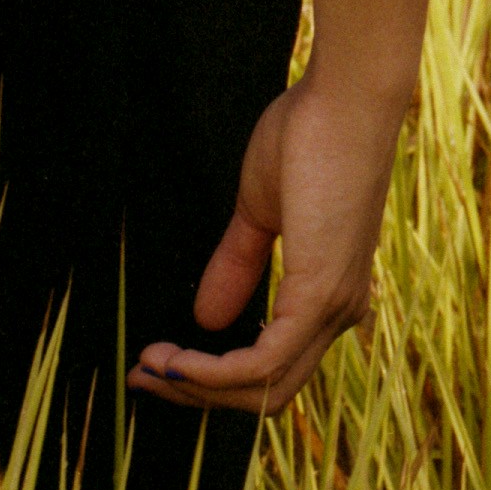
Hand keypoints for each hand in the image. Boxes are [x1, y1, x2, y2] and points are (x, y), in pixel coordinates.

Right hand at [131, 0, 435, 418]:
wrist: (346, 96)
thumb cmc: (312, 134)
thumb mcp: (261, 207)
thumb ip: (240, 262)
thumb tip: (206, 319)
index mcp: (332, 292)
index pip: (274, 368)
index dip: (214, 378)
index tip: (158, 363)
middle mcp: (341, 311)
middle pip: (268, 393)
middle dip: (200, 394)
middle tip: (144, 375)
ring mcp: (335, 306)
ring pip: (264, 390)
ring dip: (198, 387)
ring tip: (149, 366)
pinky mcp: (320, 294)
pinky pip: (262, 366)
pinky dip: (213, 373)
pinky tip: (175, 360)